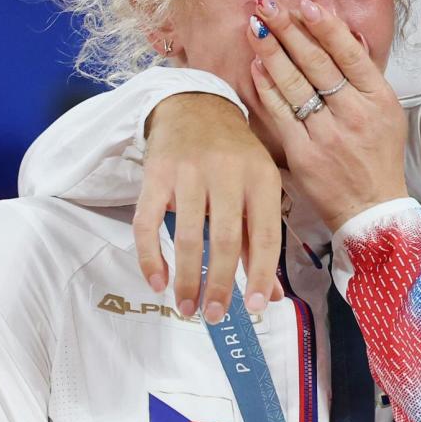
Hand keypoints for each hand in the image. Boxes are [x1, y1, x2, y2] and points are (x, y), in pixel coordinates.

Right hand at [136, 93, 283, 319]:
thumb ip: (260, 239)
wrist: (196, 105)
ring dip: (186, 278)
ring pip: (187, 235)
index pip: (265, 235)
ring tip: (187, 307)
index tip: (257, 307)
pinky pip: (148, 222)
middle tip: (215, 316)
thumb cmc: (235, 155)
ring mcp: (189, 172)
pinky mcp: (156, 173)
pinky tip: (158, 281)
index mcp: (261, 178)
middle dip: (220, 284)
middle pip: (225, 239)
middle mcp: (227, 173)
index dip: (263, 274)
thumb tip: (272, 294)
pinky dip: (151, 256)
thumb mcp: (258, 186)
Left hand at [246, 0, 407, 231]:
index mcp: (379, 99)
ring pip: (294, 84)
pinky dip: (267, 87)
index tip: (306, 4)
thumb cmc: (378, 156)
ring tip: (255, 25)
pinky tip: (256, 66)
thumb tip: (346, 33)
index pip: (350, 54)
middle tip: (267, 3)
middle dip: (288, 29)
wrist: (372, 208)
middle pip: (317, 63)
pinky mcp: (304, 153)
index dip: (326, 27)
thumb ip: (365, 75)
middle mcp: (355, 114)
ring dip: (271, 51)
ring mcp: (328, 134)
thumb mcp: (387, 112)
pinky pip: (281, 113)